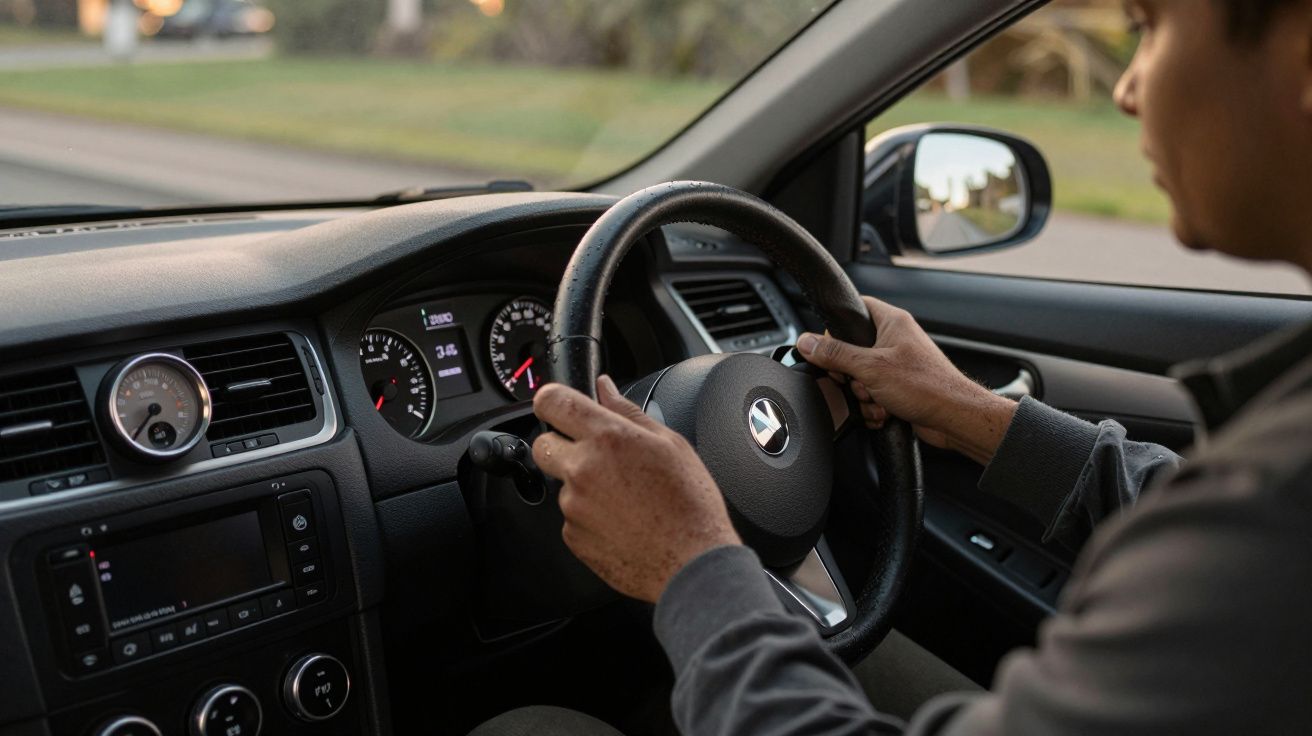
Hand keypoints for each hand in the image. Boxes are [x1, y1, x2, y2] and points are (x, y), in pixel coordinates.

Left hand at [532, 375, 741, 602]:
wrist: (692, 562)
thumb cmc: (690, 504)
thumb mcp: (670, 443)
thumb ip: (628, 411)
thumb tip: (604, 389)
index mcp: (608, 437)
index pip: (552, 401)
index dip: (551, 400)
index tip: (558, 406)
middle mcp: (583, 469)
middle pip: (543, 443)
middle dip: (561, 444)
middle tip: (596, 456)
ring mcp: (574, 506)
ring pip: (561, 483)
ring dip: (582, 485)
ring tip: (624, 497)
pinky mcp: (573, 536)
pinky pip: (570, 517)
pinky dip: (588, 516)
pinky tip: (621, 520)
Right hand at [796, 296, 1016, 465]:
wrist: (955, 418)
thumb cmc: (927, 386)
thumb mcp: (871, 367)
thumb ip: (835, 354)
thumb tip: (806, 343)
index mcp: (891, 322)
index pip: (854, 309)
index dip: (836, 328)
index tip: (830, 348)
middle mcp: (895, 341)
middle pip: (850, 351)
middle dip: (850, 375)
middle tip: (860, 381)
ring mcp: (897, 365)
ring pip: (859, 378)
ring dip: (863, 396)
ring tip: (879, 400)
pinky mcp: (898, 389)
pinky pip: (872, 396)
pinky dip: (873, 408)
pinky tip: (884, 412)